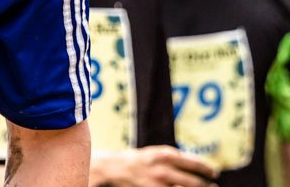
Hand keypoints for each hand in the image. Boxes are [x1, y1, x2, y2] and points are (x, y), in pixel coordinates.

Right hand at [90, 146, 218, 186]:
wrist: (119, 168)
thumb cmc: (142, 158)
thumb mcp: (159, 151)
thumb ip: (178, 156)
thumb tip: (199, 162)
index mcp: (166, 155)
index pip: (194, 164)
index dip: (207, 170)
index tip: (214, 173)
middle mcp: (164, 170)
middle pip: (194, 182)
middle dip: (207, 186)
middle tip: (214, 186)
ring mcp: (159, 184)